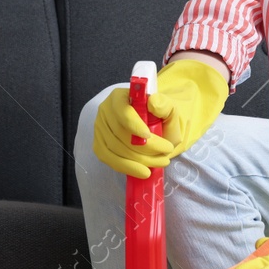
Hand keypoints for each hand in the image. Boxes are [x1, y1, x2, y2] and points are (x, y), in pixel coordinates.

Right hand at [92, 58, 227, 178]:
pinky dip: (127, 168)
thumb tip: (153, 103)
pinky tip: (143, 172)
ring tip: (161, 162)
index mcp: (119, 97)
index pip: (122, 111)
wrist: (154, 126)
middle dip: (145, 148)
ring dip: (140, 160)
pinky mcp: (100, 145)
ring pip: (116, 149)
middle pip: (120, 134)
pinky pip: (109, 159)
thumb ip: (165, 105)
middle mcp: (105, 111)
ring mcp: (100, 129)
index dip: (134, 125)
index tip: (149, 136)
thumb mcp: (168, 109)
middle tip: (166, 154)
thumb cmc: (159, 116)